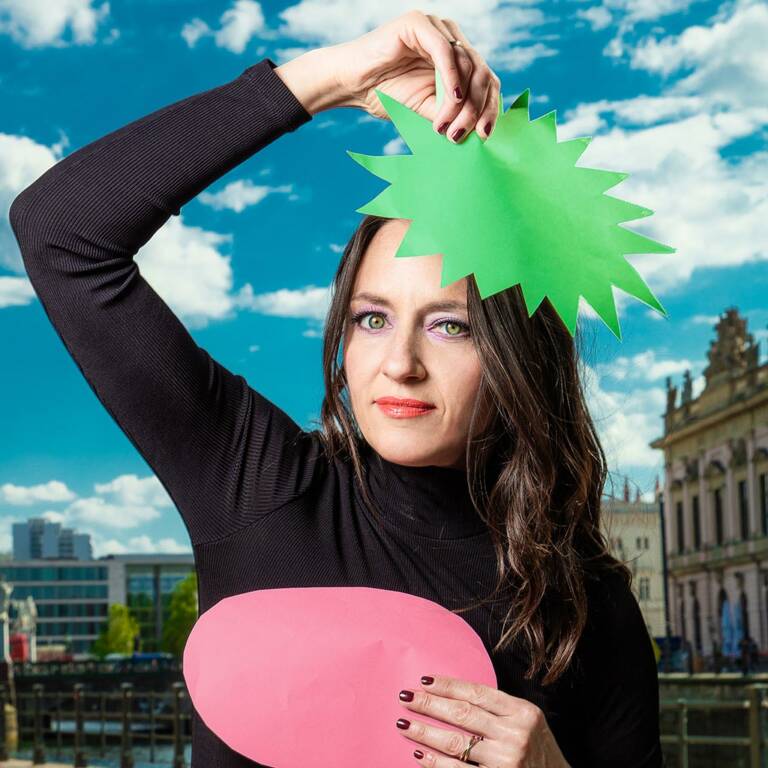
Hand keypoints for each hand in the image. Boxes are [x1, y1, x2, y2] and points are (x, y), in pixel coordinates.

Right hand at [340, 10, 500, 141]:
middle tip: (460, 135)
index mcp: (457, 59)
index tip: (484, 136)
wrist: (353, 85)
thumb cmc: (388, 96)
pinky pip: (445, 50)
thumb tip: (481, 132)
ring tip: (445, 126)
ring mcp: (437, 28)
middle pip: (482, 72)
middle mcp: (451, 40)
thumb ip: (455, 115)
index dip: (490, 108)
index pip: (487, 80)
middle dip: (476, 108)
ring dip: (460, 101)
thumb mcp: (429, 111)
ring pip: (467, 64)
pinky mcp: (420, 23)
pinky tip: (451, 97)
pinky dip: (451, 77)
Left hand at [395, 674, 570, 767]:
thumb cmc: (538, 749)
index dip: (448, 685)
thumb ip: (500, 708)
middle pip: (463, 715)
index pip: (477, 693)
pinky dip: (435, 762)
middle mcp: (515, 735)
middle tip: (405, 696)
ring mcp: (507, 762)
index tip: (424, 680)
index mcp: (523, 712)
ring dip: (425, 732)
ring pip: (456, 743)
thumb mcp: (528, 721)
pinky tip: (419, 753)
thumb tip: (453, 693)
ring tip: (404, 723)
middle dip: (429, 704)